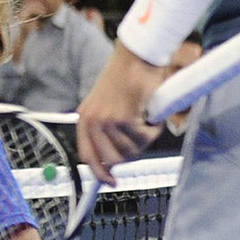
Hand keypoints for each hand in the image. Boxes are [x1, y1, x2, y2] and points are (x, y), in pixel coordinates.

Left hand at [75, 45, 166, 184]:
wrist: (137, 56)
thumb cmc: (127, 77)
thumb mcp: (108, 105)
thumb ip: (107, 131)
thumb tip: (113, 162)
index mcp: (85, 118)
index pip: (87, 155)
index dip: (99, 173)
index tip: (111, 182)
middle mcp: (91, 121)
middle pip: (112, 160)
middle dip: (133, 152)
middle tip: (144, 135)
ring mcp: (105, 121)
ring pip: (131, 151)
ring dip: (145, 139)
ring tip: (147, 119)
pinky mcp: (122, 118)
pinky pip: (143, 139)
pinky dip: (154, 130)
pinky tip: (152, 113)